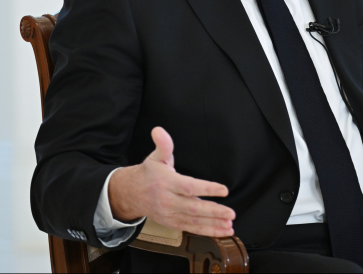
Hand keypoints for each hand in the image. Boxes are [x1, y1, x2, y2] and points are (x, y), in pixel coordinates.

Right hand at [108, 126, 235, 236]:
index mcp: (167, 182)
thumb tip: (159, 130)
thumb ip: (163, 144)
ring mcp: (170, 214)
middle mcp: (168, 200)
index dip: (207, 189)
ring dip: (213, 224)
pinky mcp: (172, 223)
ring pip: (194, 221)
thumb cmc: (149, 173)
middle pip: (193, 208)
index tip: (224, 190)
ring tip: (229, 225)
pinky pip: (191, 229)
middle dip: (213, 211)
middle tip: (230, 213)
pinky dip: (207, 231)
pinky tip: (222, 231)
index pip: (188, 187)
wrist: (131, 194)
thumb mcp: (156, 157)